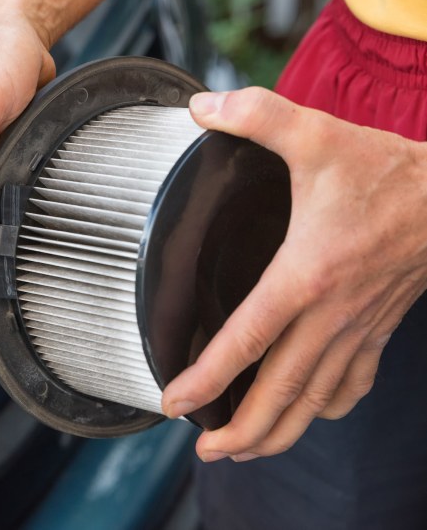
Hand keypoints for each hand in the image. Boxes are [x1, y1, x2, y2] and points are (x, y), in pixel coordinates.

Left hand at [161, 87, 426, 462]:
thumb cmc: (385, 169)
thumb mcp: (315, 135)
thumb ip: (254, 116)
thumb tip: (196, 106)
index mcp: (304, 276)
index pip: (245, 340)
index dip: (206, 377)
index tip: (173, 401)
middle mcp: (331, 315)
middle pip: (281, 391)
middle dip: (241, 430)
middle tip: (204, 451)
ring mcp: (359, 329)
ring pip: (316, 399)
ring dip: (279, 430)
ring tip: (243, 450)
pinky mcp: (380, 328)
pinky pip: (354, 383)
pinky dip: (327, 407)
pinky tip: (309, 413)